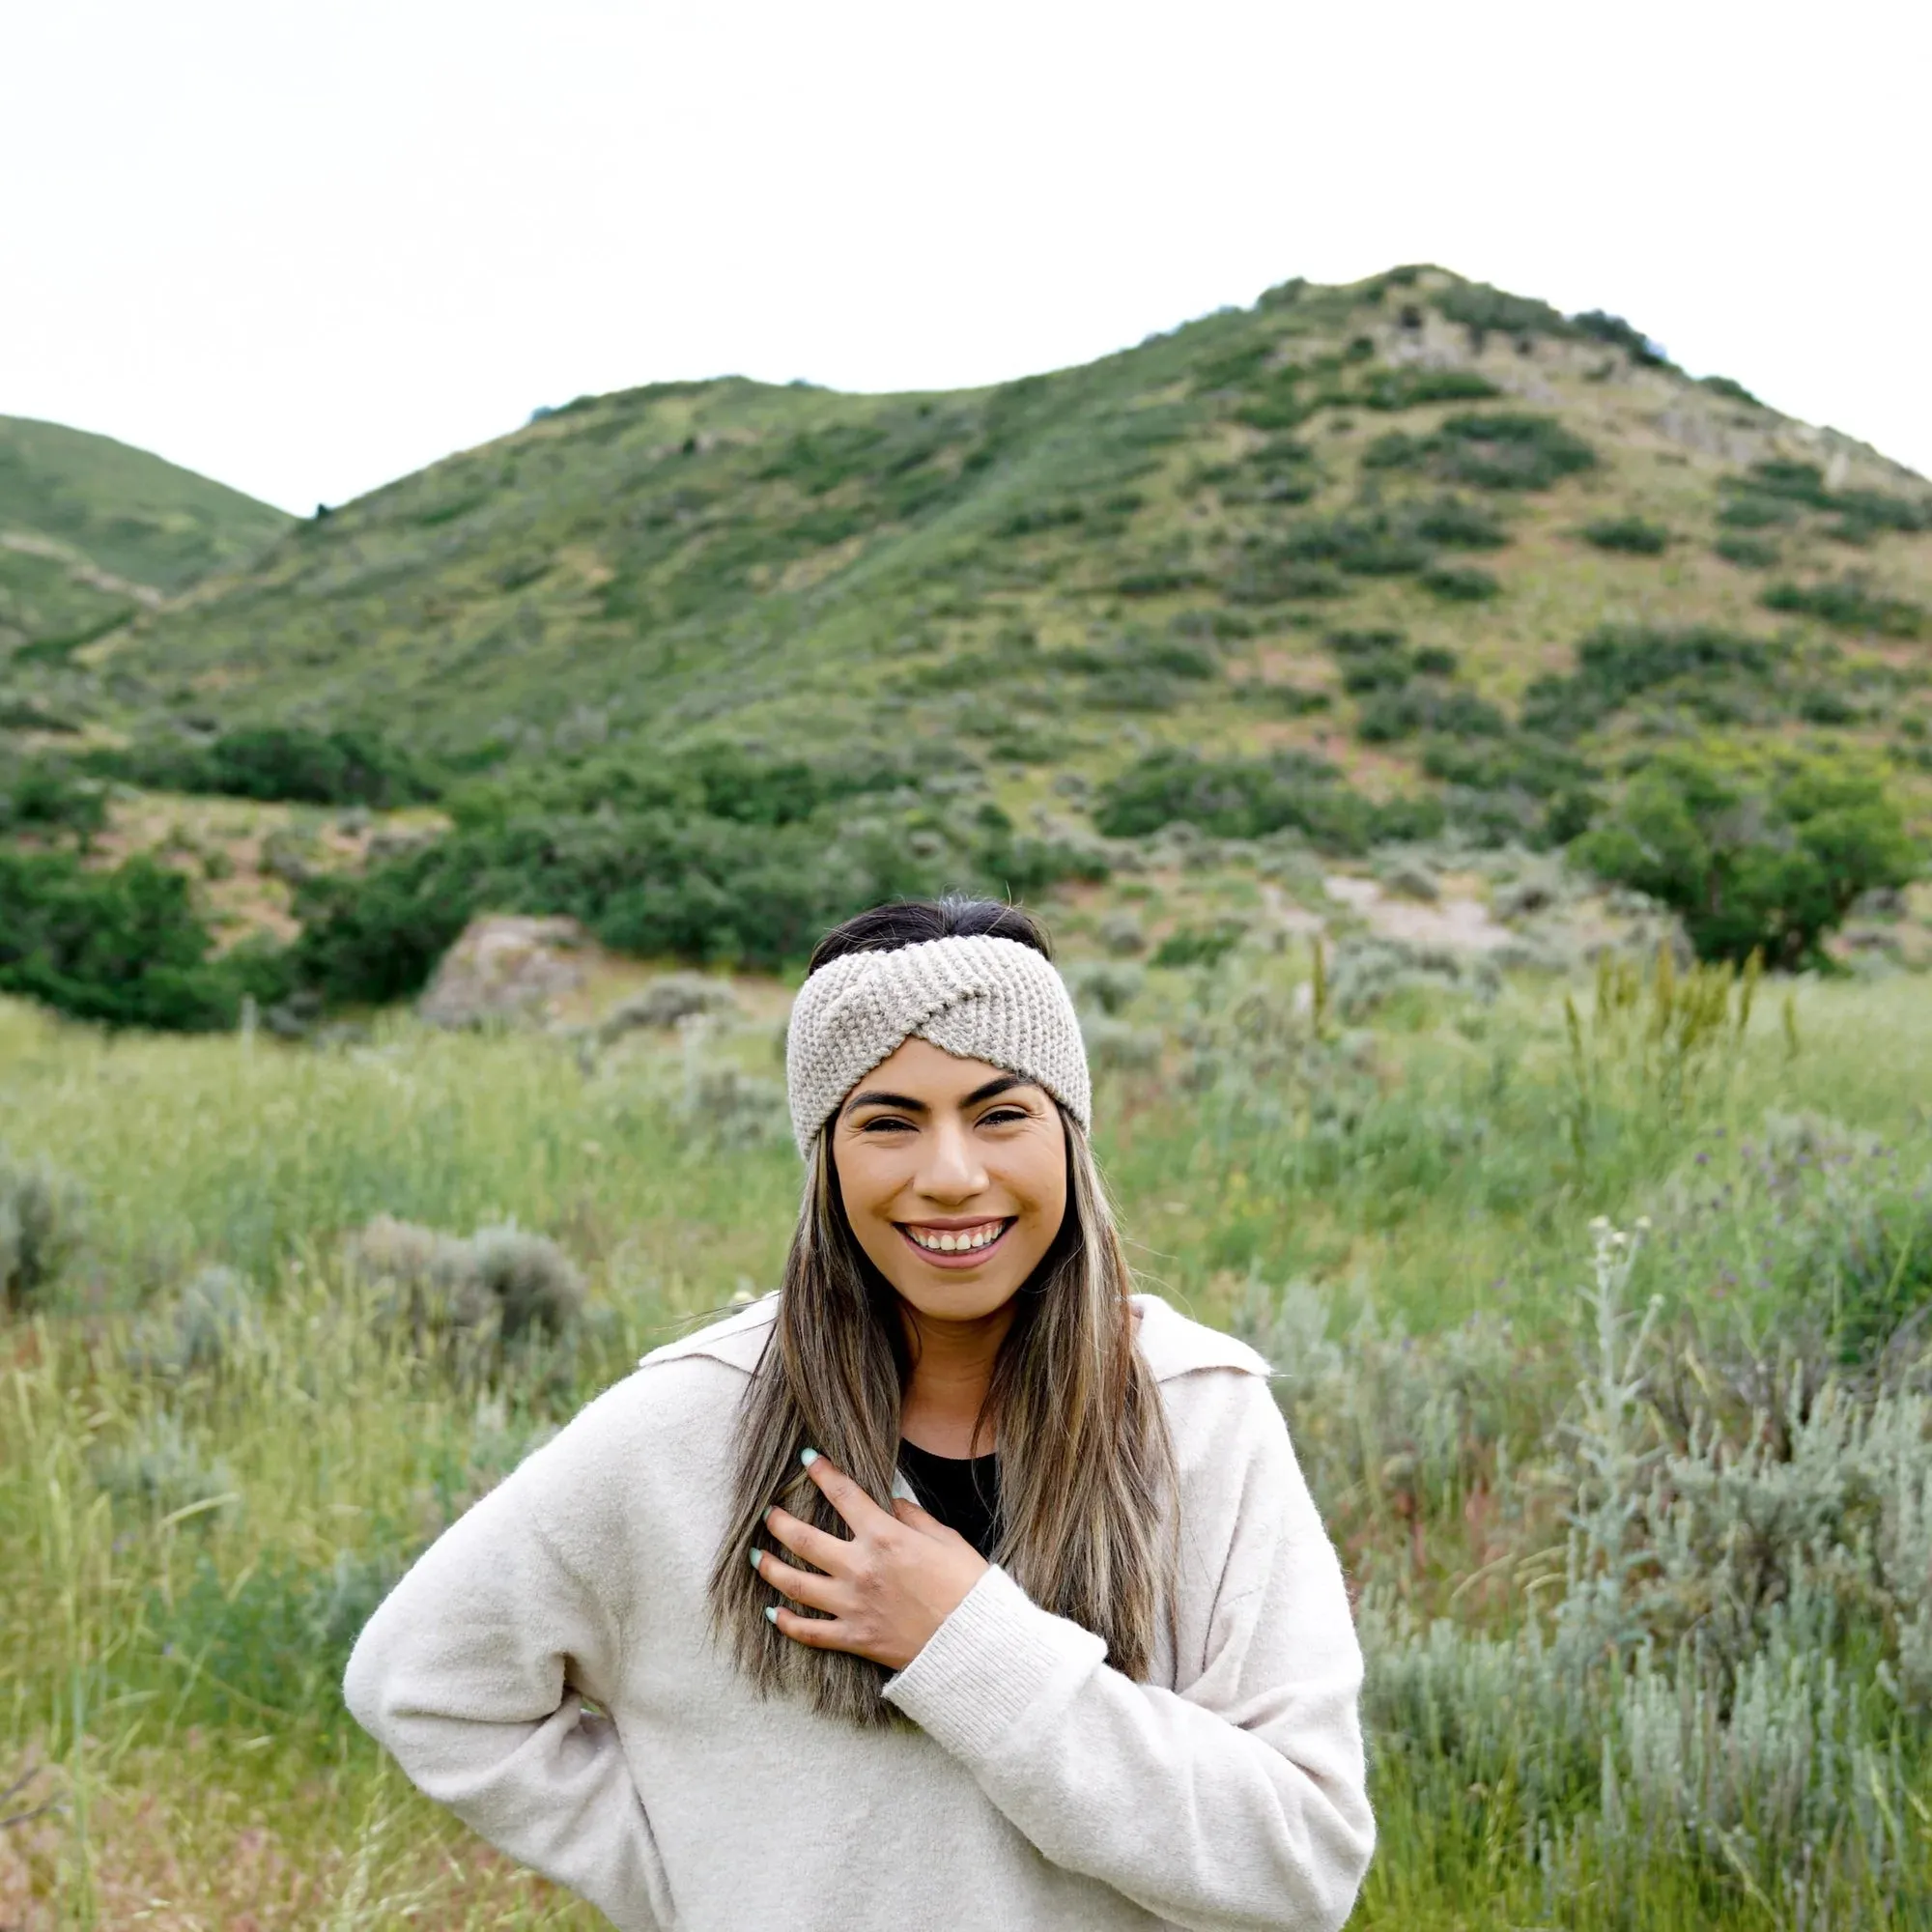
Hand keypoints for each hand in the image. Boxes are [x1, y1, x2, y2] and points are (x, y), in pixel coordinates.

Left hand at [755, 1451, 989, 1670]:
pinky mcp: (854, 1638)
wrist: (975, 1643)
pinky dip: (787, 1623)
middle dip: (780, 1523)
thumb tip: (889, 1501)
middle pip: (804, 1540)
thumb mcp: (945, 1538)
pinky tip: (773, 1612)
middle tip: (767, 1513)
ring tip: (757, 1557)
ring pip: (796, 1584)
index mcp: (885, 1537)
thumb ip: (912, 1516)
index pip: (843, 1495)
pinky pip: (810, 1632)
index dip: (822, 1472)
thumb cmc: (967, 1587)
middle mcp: (861, 1568)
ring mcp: (853, 1605)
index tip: (807, 1459)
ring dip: (771, 1568)